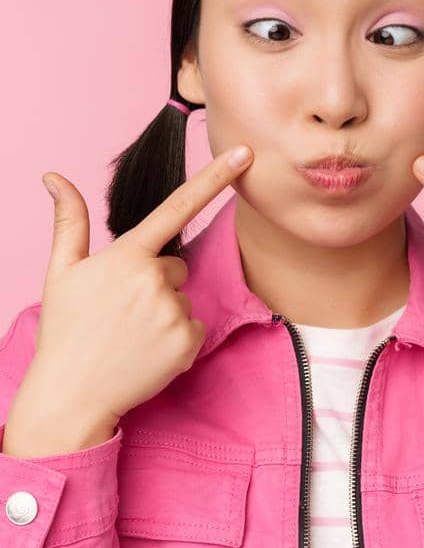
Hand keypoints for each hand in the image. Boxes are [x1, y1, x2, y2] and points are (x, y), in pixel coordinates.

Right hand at [16, 146, 253, 440]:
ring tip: (130, 334)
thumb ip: (69, 221)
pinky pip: (194, 326)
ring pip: (184, 297)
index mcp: (126, 256)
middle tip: (121, 311)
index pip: (177, 207)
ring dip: (164, 312)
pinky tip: (147, 350)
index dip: (215, 177)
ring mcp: (173, 310)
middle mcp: (154, 279)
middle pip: (176, 266)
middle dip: (155, 283)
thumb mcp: (61, 272)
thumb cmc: (66, 329)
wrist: (72, 393)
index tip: (244, 153)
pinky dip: (176, 338)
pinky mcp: (188, 340)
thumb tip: (53, 177)